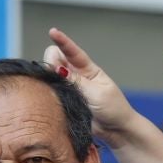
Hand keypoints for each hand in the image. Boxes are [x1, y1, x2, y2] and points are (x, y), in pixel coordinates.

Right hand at [45, 28, 142, 143]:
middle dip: (52, 61)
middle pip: (55, 59)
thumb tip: (57, 69)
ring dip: (48, 75)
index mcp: (88, 69)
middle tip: (56, 74)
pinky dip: (47, 90)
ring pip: (49, 74)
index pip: (72, 51)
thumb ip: (76, 81)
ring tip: (56, 86)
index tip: (53, 32)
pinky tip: (49, 93)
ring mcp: (68, 88)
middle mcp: (76, 76)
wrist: (116, 130)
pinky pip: (49, 91)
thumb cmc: (113, 109)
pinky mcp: (63, 101)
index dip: (62, 41)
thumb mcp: (97, 92)